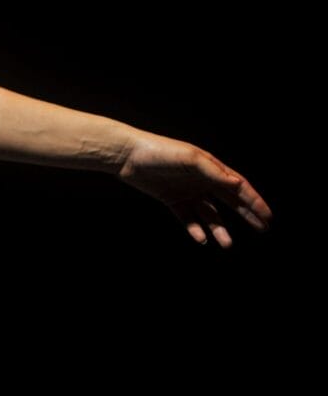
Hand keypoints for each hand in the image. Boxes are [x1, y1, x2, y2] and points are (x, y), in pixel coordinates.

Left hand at [116, 130, 272, 247]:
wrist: (127, 155)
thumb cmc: (160, 151)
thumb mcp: (189, 159)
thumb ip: (213, 172)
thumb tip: (238, 183)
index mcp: (210, 167)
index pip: (238, 187)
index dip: (254, 201)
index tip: (268, 217)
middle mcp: (202, 180)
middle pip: (229, 201)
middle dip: (246, 215)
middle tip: (262, 229)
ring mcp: (187, 191)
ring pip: (209, 214)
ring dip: (219, 228)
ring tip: (227, 244)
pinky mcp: (171, 199)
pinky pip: (187, 218)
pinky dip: (195, 229)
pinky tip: (201, 238)